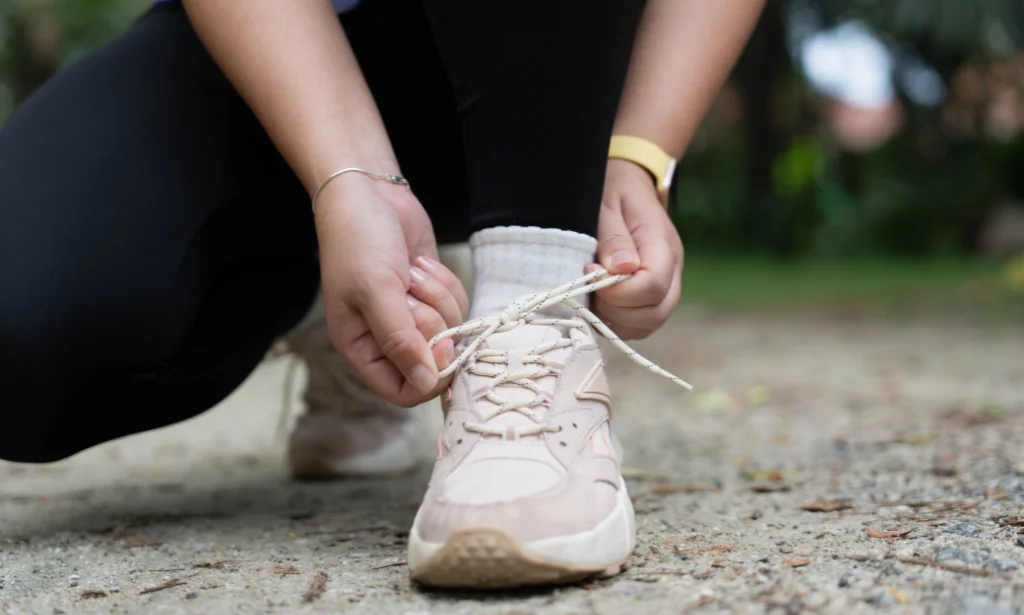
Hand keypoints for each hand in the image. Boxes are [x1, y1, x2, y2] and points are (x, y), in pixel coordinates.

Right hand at [315, 174, 468, 405]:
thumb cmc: (358, 240)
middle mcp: (388, 338)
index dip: (428, 376)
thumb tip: (425, 384)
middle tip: (412, 292)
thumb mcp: (376, 290)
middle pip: (433, 360)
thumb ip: (400, 340)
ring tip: (411, 271)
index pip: (402, 392)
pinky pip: (458, 306)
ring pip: (451, 332)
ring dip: (439, 298)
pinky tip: (420, 263)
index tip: (441, 346)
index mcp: (361, 347)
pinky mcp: (432, 295)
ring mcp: (413, 316)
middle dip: (432, 322)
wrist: (368, 192)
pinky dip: (446, 284)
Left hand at [588, 158, 683, 339]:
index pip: (652, 285)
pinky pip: (642, 322)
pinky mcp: (655, 293)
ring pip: (650, 323)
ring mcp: (667, 283)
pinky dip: (620, 321)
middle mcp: (673, 268)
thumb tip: (621, 270)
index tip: (590, 271)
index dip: (618, 291)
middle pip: (656, 312)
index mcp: (662, 244)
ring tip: (593, 295)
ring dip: (617, 320)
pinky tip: (600, 302)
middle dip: (617, 311)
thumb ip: (614, 238)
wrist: (629, 182)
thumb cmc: (613, 190)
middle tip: (590, 288)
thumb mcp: (606, 205)